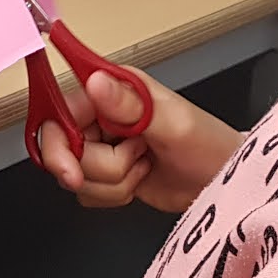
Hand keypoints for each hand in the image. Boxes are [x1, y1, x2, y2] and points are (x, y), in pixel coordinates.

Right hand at [35, 67, 240, 212]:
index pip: (60, 110)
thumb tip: (96, 82)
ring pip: (76, 174)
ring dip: (112, 182)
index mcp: (113, 88)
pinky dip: (113, 195)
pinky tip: (138, 180)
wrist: (220, 180)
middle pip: (63, 148)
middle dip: (97, 167)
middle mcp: (102, 113)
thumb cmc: (207, 143)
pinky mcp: (106, 171)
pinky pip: (87, 192)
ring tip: (143, 164)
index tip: (72, 169)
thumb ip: (130, 104)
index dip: (58, 142)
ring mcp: (103, 143)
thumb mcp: (172, 122)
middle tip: (129, 166)